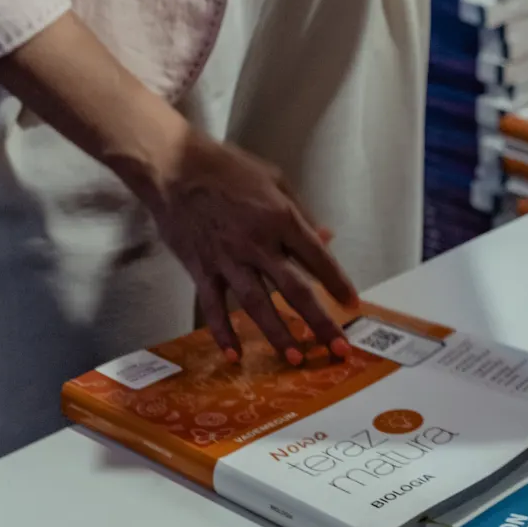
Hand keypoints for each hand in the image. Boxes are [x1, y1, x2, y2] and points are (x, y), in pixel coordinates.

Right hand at [141, 130, 358, 365]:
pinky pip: (213, 307)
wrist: (174, 167)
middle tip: (337, 349)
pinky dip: (222, 333)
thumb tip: (327, 238)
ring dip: (277, 334)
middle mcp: (257, 244)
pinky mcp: (200, 269)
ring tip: (295, 359)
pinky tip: (234, 356)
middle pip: (294, 290)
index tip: (353, 305)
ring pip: (257, 304)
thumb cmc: (228, 168)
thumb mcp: (274, 180)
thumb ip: (301, 213)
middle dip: (319, 322)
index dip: (338, 283)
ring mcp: (227, 260)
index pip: (318, 258)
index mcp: (280, 218)